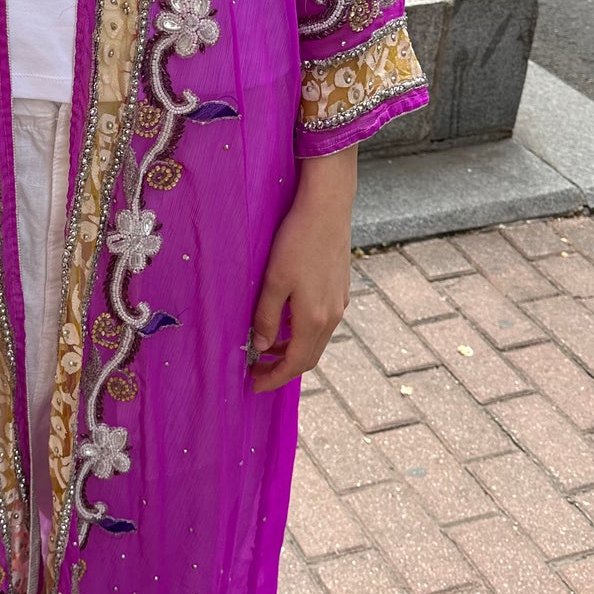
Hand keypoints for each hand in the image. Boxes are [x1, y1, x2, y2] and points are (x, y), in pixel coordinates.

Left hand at [249, 147, 356, 392]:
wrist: (328, 207)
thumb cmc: (296, 241)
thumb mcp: (273, 280)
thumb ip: (267, 317)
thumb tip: (262, 346)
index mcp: (314, 319)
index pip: (295, 363)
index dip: (274, 378)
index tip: (253, 386)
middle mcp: (332, 316)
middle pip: (309, 356)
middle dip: (282, 368)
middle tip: (256, 371)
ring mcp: (339, 302)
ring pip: (316, 339)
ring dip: (292, 350)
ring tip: (265, 348)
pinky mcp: (340, 288)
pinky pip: (321, 322)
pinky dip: (302, 332)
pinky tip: (285, 321)